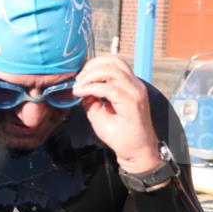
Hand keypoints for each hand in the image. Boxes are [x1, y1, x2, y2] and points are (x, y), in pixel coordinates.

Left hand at [72, 55, 161, 172]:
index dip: (93, 64)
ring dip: (90, 76)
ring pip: (111, 71)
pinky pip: (109, 88)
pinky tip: (81, 94)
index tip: (79, 77)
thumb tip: (80, 89)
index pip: (113, 61)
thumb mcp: (97, 112)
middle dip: (90, 67)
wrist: (134, 150)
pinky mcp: (133, 103)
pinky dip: (91, 88)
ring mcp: (135, 92)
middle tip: (77, 80)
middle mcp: (134, 84)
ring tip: (78, 87)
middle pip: (112, 60)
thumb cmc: (119, 133)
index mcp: (128, 84)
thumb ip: (90, 97)